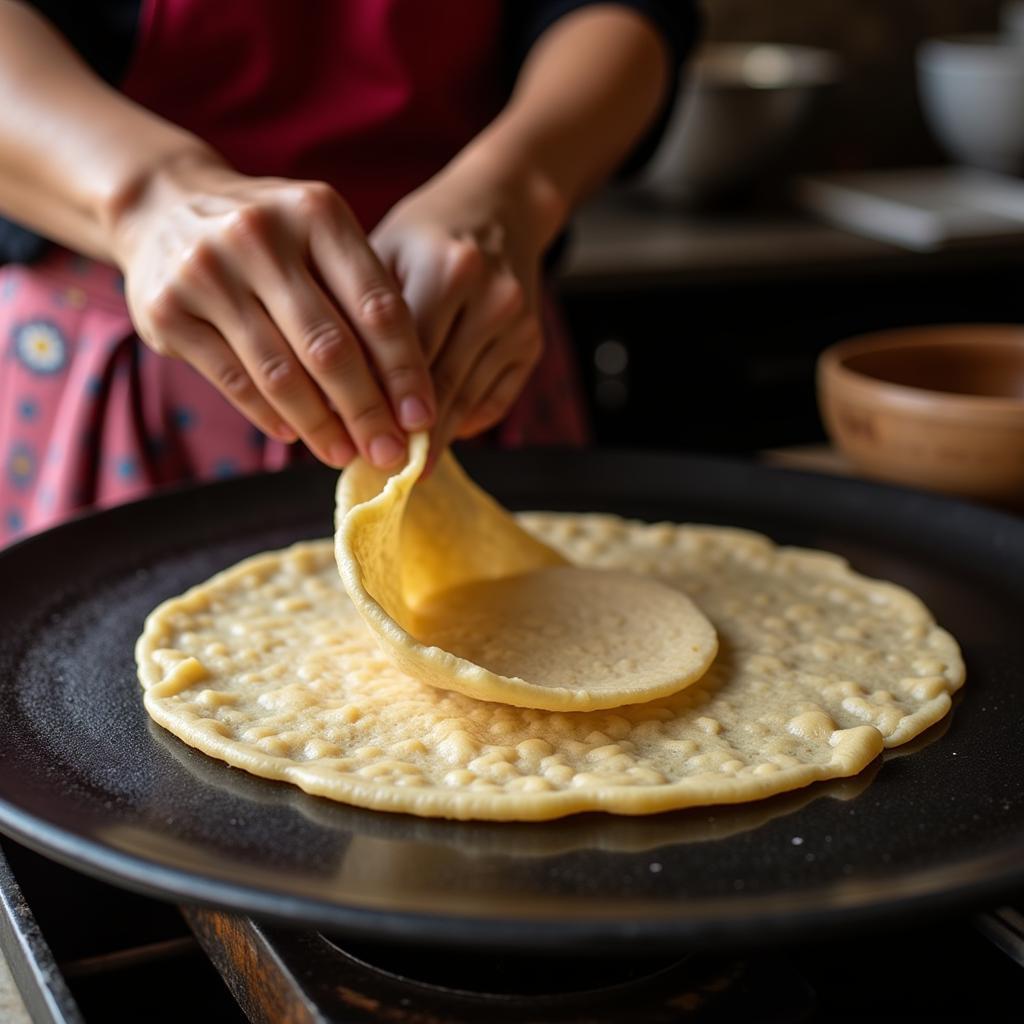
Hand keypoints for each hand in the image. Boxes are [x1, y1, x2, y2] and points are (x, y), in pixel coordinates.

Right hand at [109, 153, 434, 468]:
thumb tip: (405, 399)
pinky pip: (234, 381)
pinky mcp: (167, 311)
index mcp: (316, 214)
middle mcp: (259, 236)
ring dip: (320, 426)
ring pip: (280, 373)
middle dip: (367, 411)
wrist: (160, 205)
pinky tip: (296, 435)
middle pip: (330, 347)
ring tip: (345, 455)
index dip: (405, 371)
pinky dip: (271, 416)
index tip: (421, 419)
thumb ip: (361, 301)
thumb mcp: (320, 241)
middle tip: (390, 455)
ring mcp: (207, 272)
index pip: (376, 307)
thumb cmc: (270, 239)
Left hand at [371, 155, 561, 463]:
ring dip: (436, 439)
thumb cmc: (425, 235)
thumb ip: (363, 315)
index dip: (380, 402)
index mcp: (447, 268)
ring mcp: (518, 324)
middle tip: (378, 470)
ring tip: (405, 467)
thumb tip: (330, 394)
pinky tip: (438, 437)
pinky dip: (464, 424)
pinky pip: (495, 401)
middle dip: (409, 433)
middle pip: (442, 385)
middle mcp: (492, 297)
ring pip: (469, 400)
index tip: (353, 440)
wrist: (500, 208)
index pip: (407, 353)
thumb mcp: (386, 252)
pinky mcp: (532, 344)